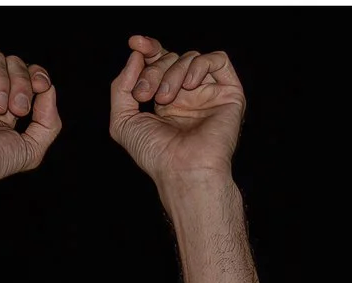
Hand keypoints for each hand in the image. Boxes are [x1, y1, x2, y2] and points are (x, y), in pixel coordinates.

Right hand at [0, 50, 60, 187]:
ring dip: (2, 82)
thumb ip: (49, 123)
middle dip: (22, 82)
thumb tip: (49, 89)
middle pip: (15, 63)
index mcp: (6, 107)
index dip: (38, 75)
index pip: (28, 75)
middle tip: (17, 109)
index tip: (41, 87)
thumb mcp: (30, 150)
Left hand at [109, 37, 244, 180]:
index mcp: (166, 99)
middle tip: (145, 94)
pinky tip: (190, 86)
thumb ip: (121, 86)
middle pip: (171, 57)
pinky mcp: (230, 94)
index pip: (159, 61)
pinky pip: (218, 60)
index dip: (148, 48)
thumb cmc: (155, 154)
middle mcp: (188, 95)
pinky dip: (200, 66)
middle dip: (154, 69)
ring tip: (165, 99)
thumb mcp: (123, 120)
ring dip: (173, 72)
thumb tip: (136, 55)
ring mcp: (209, 94)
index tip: (135, 43)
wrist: (183, 170)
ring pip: (191, 57)